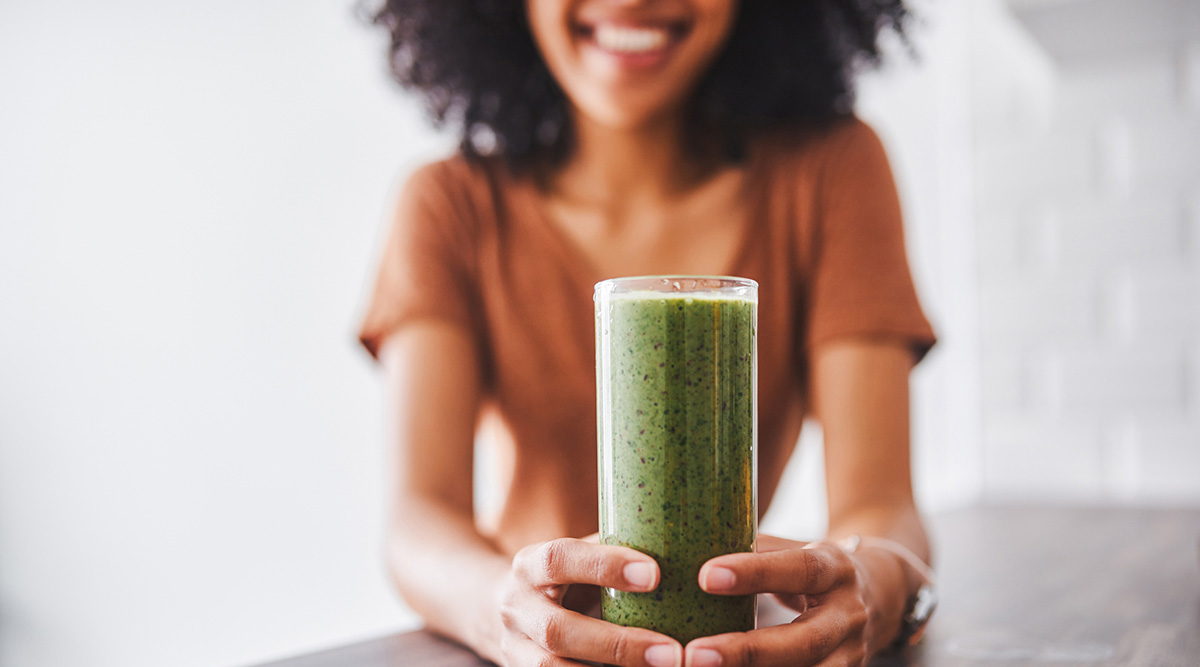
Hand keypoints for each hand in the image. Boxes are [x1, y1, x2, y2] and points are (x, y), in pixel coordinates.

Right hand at [496, 537, 684, 666]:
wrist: (504, 609)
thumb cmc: (564, 578)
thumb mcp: (578, 559)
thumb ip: (613, 552)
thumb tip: (681, 543)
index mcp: (530, 565)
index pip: (560, 559)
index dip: (604, 566)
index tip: (655, 574)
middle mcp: (516, 607)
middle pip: (558, 630)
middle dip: (617, 644)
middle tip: (672, 653)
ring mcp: (515, 648)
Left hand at [685, 535, 904, 666]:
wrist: (881, 593)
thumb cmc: (815, 567)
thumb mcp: (795, 549)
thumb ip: (755, 550)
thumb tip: (693, 546)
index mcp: (836, 569)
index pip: (799, 570)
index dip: (754, 573)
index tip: (706, 577)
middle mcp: (849, 615)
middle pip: (804, 640)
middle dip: (748, 651)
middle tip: (695, 654)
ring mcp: (851, 653)